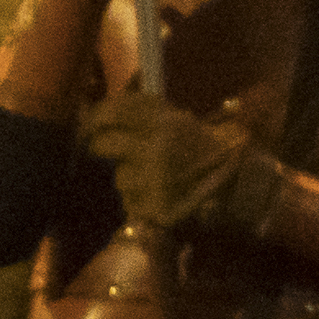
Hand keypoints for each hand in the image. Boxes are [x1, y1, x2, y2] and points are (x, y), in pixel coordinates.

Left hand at [82, 81, 273, 233]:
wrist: (230, 181)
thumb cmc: (194, 145)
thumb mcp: (173, 116)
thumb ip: (136, 110)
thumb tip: (90, 112)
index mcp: (161, 120)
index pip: (110, 112)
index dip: (92, 119)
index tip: (88, 126)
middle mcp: (155, 147)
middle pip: (102, 144)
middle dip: (101, 147)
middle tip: (107, 149)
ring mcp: (154, 180)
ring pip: (119, 177)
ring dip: (129, 178)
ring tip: (151, 176)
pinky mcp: (155, 207)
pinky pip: (130, 201)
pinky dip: (139, 200)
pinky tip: (157, 194)